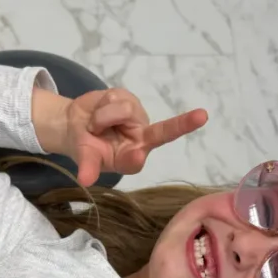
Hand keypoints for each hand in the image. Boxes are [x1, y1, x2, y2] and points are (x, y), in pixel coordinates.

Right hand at [35, 86, 207, 187]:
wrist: (75, 123)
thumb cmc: (85, 146)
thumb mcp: (85, 157)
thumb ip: (88, 166)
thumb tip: (84, 180)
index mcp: (132, 159)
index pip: (139, 160)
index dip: (137, 157)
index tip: (138, 155)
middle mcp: (141, 139)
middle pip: (160, 131)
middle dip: (183, 124)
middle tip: (202, 116)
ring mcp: (138, 118)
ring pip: (123, 110)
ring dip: (102, 117)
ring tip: (96, 124)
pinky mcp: (131, 100)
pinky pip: (116, 97)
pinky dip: (101, 104)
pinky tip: (100, 110)